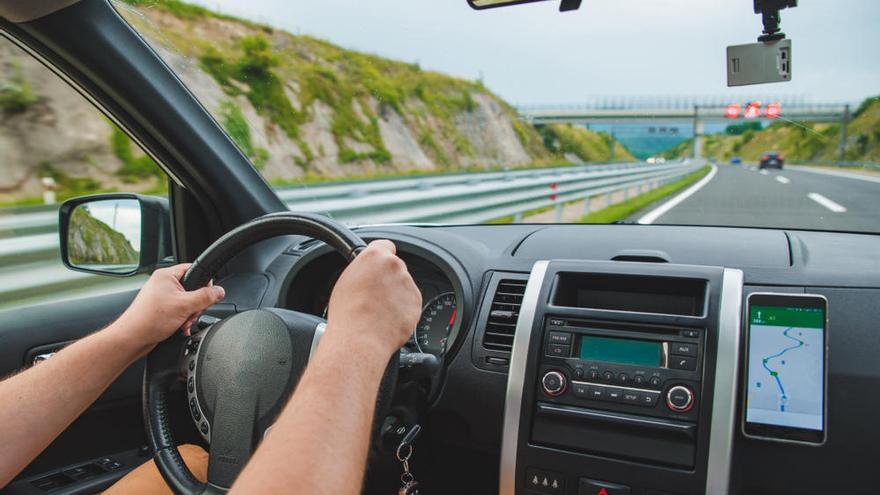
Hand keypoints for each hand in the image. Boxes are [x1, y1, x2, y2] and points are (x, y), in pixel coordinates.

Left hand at [114, 264, 224, 349]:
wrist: (132, 338)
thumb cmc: (149, 319)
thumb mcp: (185, 306)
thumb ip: (206, 297)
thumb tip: (219, 291)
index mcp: (166, 275)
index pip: (193, 269)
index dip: (204, 282)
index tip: (207, 294)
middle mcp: (163, 284)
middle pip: (192, 288)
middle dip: (196, 304)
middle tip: (191, 313)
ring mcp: (161, 296)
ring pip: (187, 301)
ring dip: (190, 314)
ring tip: (184, 322)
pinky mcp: (161, 308)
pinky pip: (179, 310)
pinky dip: (183, 319)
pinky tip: (180, 327)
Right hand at [325, 240, 421, 356]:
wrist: (360, 339)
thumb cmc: (348, 314)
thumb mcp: (346, 281)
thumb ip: (362, 270)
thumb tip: (367, 273)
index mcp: (375, 256)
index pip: (386, 245)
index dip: (382, 256)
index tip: (379, 265)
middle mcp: (395, 266)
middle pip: (396, 267)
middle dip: (389, 278)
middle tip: (374, 295)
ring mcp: (408, 284)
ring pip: (404, 286)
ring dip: (396, 295)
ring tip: (378, 311)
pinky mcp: (417, 302)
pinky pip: (410, 302)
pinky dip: (403, 309)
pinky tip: (388, 319)